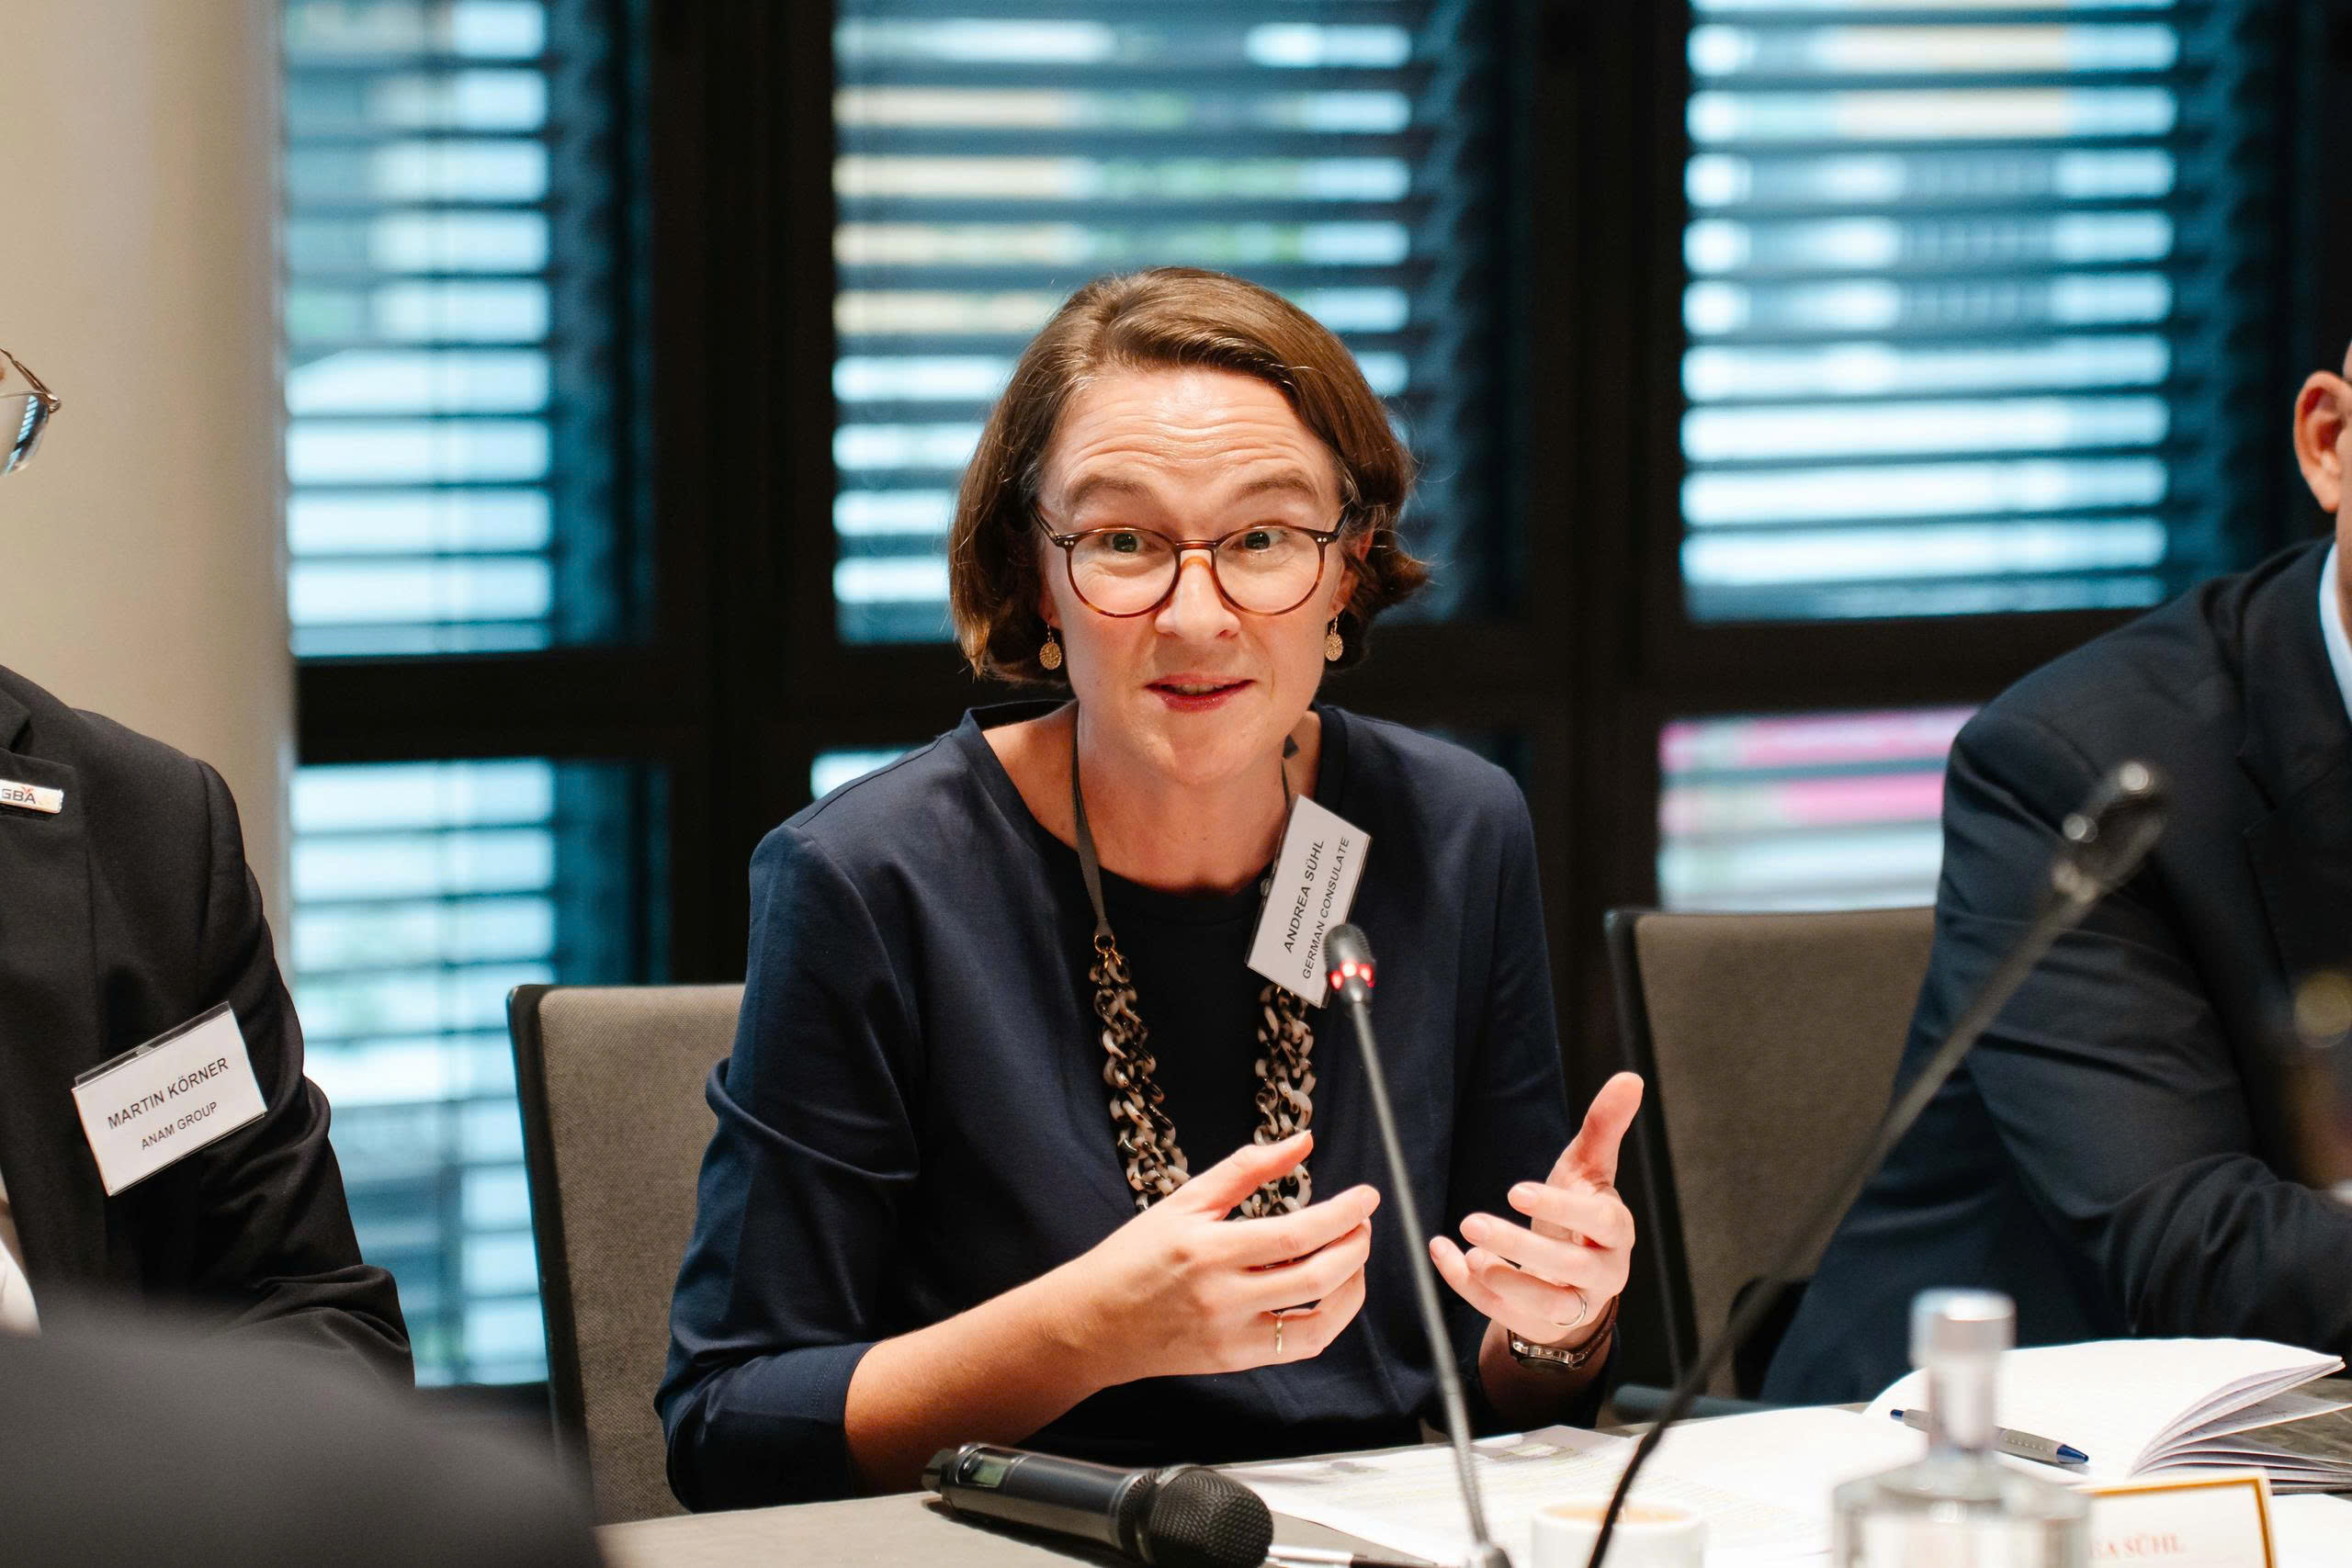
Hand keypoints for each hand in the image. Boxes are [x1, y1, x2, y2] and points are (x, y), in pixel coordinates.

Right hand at [1067, 1131, 1378, 1381]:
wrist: (1094, 1324)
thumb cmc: (1134, 1257)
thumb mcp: (1184, 1201)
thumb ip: (1246, 1169)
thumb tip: (1302, 1142)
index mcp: (1208, 1249)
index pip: (1297, 1233)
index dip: (1343, 1214)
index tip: (1366, 1196)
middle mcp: (1223, 1297)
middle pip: (1317, 1276)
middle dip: (1356, 1245)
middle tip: (1363, 1222)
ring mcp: (1232, 1335)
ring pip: (1320, 1319)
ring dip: (1352, 1284)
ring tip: (1353, 1255)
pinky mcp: (1236, 1360)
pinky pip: (1300, 1345)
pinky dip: (1328, 1318)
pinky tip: (1330, 1292)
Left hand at [1431, 1071, 1642, 1349]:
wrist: (1574, 1277)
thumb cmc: (1579, 1214)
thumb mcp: (1587, 1169)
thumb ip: (1604, 1127)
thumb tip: (1631, 1078)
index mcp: (1614, 1229)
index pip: (1600, 1221)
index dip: (1561, 1208)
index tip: (1515, 1191)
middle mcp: (1603, 1271)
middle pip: (1569, 1266)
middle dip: (1520, 1246)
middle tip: (1472, 1222)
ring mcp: (1573, 1304)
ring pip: (1545, 1303)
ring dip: (1503, 1281)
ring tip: (1468, 1253)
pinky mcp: (1539, 1324)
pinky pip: (1506, 1313)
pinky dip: (1470, 1290)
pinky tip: (1444, 1256)